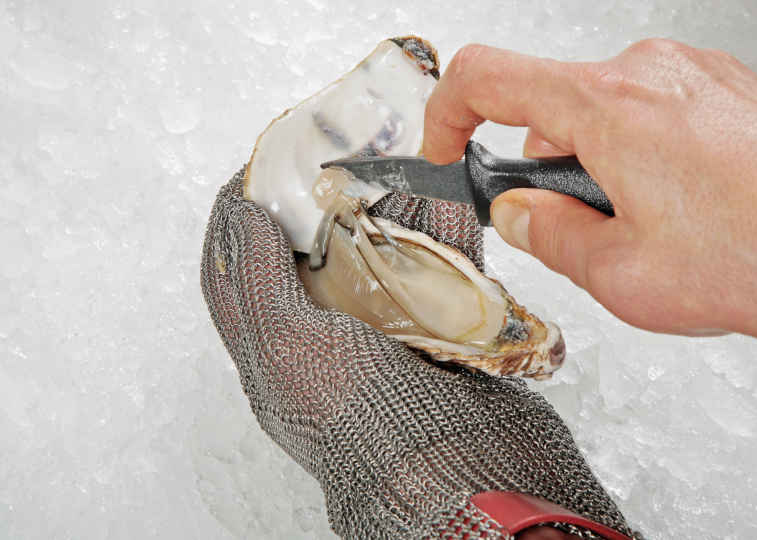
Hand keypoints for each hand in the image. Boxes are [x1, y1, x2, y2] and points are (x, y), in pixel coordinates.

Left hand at [200, 171, 637, 538]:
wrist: (467, 478)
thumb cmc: (367, 430)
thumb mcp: (287, 350)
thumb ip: (257, 281)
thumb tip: (236, 217)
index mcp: (278, 354)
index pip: (236, 272)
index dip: (236, 218)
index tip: (254, 170)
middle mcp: (329, 342)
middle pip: (313, 255)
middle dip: (319, 204)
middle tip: (332, 161)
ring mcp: (388, 337)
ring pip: (380, 256)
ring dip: (389, 213)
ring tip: (394, 173)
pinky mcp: (443, 335)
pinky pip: (440, 270)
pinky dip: (446, 235)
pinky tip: (449, 205)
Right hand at [423, 40, 756, 349]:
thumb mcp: (622, 274)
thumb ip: (549, 237)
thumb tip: (520, 215)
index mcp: (607, 108)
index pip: (486, 77)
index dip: (446, 113)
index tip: (445, 147)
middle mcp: (649, 73)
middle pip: (549, 103)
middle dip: (542, 167)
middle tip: (567, 225)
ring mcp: (692, 74)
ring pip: (603, 111)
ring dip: (595, 167)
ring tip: (640, 229)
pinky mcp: (724, 88)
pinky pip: (651, 113)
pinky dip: (639, 156)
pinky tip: (678, 211)